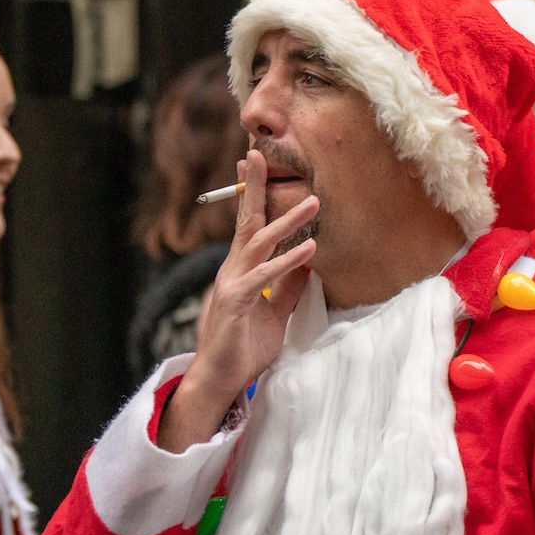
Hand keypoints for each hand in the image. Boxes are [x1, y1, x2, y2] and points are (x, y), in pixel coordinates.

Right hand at [158, 149, 318, 452]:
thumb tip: (308, 262)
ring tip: (314, 202)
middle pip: (245, 222)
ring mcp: (232, 284)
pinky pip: (264, 277)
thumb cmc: (245, 348)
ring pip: (259, 243)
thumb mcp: (276, 313)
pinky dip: (287, 262)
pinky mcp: (235, 302)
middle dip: (253, 187)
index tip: (254, 164)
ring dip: (287, 221)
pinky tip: (309, 250)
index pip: (249, 227)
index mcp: (241, 270)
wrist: (221, 380)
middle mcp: (233, 270)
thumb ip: (288, 286)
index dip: (253, 196)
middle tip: (259, 154)